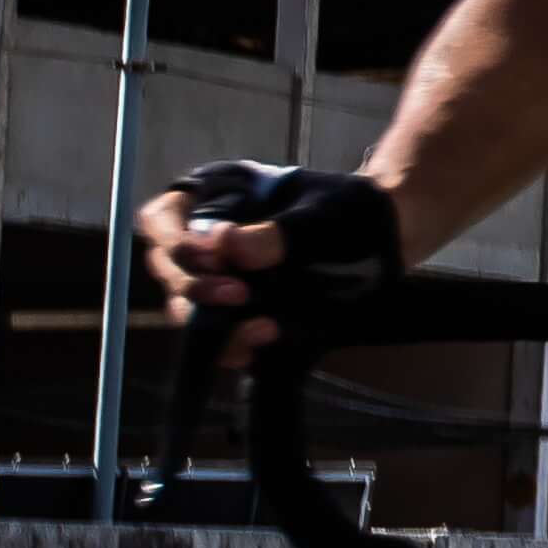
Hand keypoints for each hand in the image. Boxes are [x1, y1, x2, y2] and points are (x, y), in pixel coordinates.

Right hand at [138, 162, 397, 360]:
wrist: (386, 243)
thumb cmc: (352, 212)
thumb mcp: (322, 215)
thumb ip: (277, 232)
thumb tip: (224, 244)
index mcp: (212, 202)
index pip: (161, 219)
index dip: (173, 241)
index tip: (210, 256)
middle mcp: (207, 245)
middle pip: (167, 269)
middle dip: (194, 285)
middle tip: (238, 293)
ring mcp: (222, 282)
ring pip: (187, 309)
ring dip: (213, 323)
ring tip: (262, 327)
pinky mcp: (243, 317)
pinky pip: (220, 338)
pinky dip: (235, 345)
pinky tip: (264, 339)